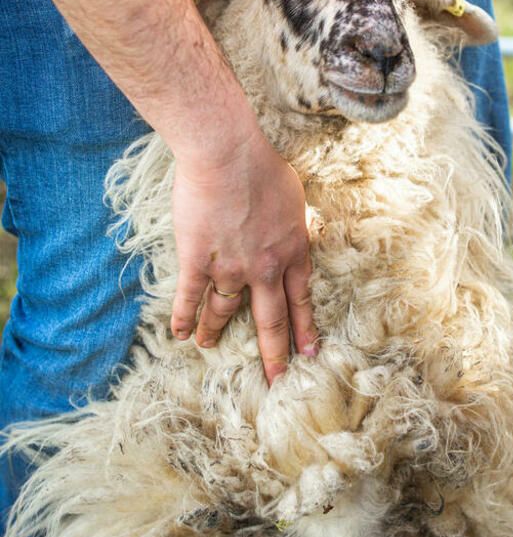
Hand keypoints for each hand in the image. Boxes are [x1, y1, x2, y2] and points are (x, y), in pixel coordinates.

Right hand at [169, 132, 315, 383]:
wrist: (227, 156)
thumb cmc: (263, 166)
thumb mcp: (295, 197)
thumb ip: (294, 223)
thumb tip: (294, 233)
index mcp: (293, 251)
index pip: (301, 300)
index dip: (304, 329)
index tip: (308, 353)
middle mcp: (265, 268)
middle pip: (270, 319)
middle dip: (274, 352)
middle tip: (277, 380)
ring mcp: (230, 268)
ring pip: (225, 310)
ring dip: (216, 331)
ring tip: (210, 347)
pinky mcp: (198, 261)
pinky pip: (190, 297)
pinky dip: (183, 318)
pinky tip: (180, 334)